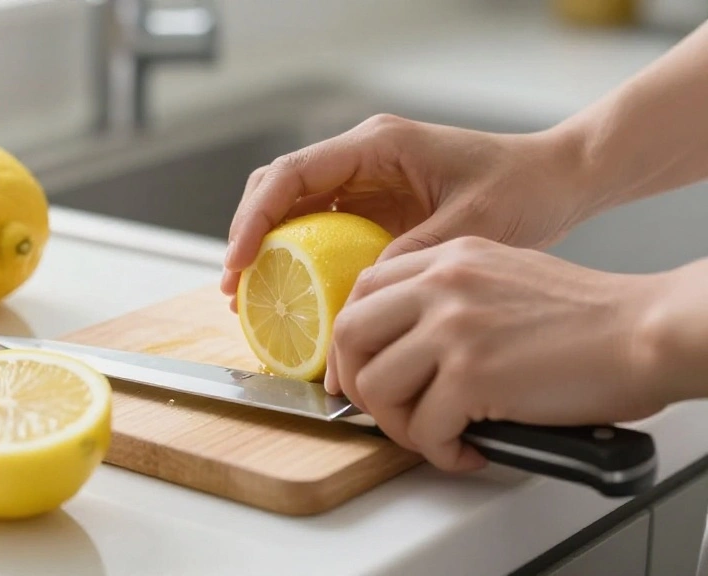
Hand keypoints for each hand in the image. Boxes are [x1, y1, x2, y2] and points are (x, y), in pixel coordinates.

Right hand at [221, 114, 591, 311]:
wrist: (556, 181)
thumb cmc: (523, 187)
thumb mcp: (470, 224)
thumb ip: (411, 253)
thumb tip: (356, 296)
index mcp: (378, 145)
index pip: (293, 174)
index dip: (256, 217)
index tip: (240, 261)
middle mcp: (362, 159)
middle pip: (279, 189)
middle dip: (248, 236)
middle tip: (235, 288)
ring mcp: (365, 183)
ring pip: (293, 211)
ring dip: (268, 251)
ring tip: (252, 298)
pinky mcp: (375, 208)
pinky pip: (321, 232)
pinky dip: (299, 262)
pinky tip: (296, 298)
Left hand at [326, 236, 670, 472]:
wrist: (644, 331)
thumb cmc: (586, 316)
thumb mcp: (501, 275)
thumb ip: (445, 297)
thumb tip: (401, 346)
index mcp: (446, 259)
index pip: (360, 293)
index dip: (350, 344)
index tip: (358, 373)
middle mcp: (441, 285)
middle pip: (349, 337)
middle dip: (359, 386)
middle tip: (387, 413)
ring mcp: (452, 328)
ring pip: (377, 387)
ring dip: (400, 426)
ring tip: (437, 435)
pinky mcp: (471, 376)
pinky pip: (424, 429)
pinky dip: (442, 452)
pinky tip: (472, 448)